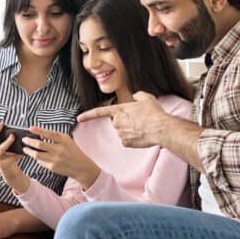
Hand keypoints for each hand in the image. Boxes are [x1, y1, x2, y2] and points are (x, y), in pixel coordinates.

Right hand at [0, 117, 29, 193]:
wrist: (8, 169)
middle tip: (1, 123)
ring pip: (0, 149)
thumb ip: (4, 138)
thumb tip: (13, 130)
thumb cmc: (7, 153)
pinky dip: (18, 154)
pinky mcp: (3, 164)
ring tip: (13, 136)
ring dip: (7, 142)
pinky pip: (11, 157)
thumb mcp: (3, 144)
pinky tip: (23, 152)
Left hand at [22, 128, 100, 187]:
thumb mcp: (67, 140)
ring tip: (25, 148)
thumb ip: (55, 137)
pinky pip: (41, 162)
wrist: (81, 167)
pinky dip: (36, 158)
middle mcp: (59, 149)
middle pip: (40, 145)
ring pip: (37, 155)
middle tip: (24, 139)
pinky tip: (34, 155)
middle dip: (29, 142)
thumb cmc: (73, 151)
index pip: (49, 134)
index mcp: (64, 140)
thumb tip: (39, 134)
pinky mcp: (53, 167)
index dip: (39, 130)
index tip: (30, 128)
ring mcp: (56, 159)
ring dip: (29, 151)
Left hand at [78, 91, 196, 148]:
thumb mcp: (146, 98)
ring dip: (131, 130)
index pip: (99, 112)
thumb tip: (136, 96)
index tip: (79, 118)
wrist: (160, 129)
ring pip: (123, 132)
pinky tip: (142, 136)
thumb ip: (138, 95)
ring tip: (143, 127)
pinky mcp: (126, 143)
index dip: (88, 115)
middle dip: (125, 122)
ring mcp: (120, 133)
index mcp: (119, 110)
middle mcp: (117, 122)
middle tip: (139, 120)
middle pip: (117, 122)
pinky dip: (133, 139)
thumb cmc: (154, 113)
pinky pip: (127, 141)